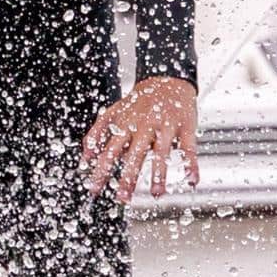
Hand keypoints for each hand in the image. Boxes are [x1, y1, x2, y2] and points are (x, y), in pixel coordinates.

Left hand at [81, 76, 200, 200]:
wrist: (167, 79)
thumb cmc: (139, 102)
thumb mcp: (114, 112)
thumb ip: (97, 132)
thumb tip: (86, 158)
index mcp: (126, 124)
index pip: (110, 150)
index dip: (101, 170)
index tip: (94, 189)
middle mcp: (144, 125)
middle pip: (135, 153)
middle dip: (129, 176)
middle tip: (124, 197)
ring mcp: (165, 125)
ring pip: (161, 151)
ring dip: (159, 173)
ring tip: (156, 193)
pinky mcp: (184, 126)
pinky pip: (188, 147)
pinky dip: (190, 164)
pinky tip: (191, 180)